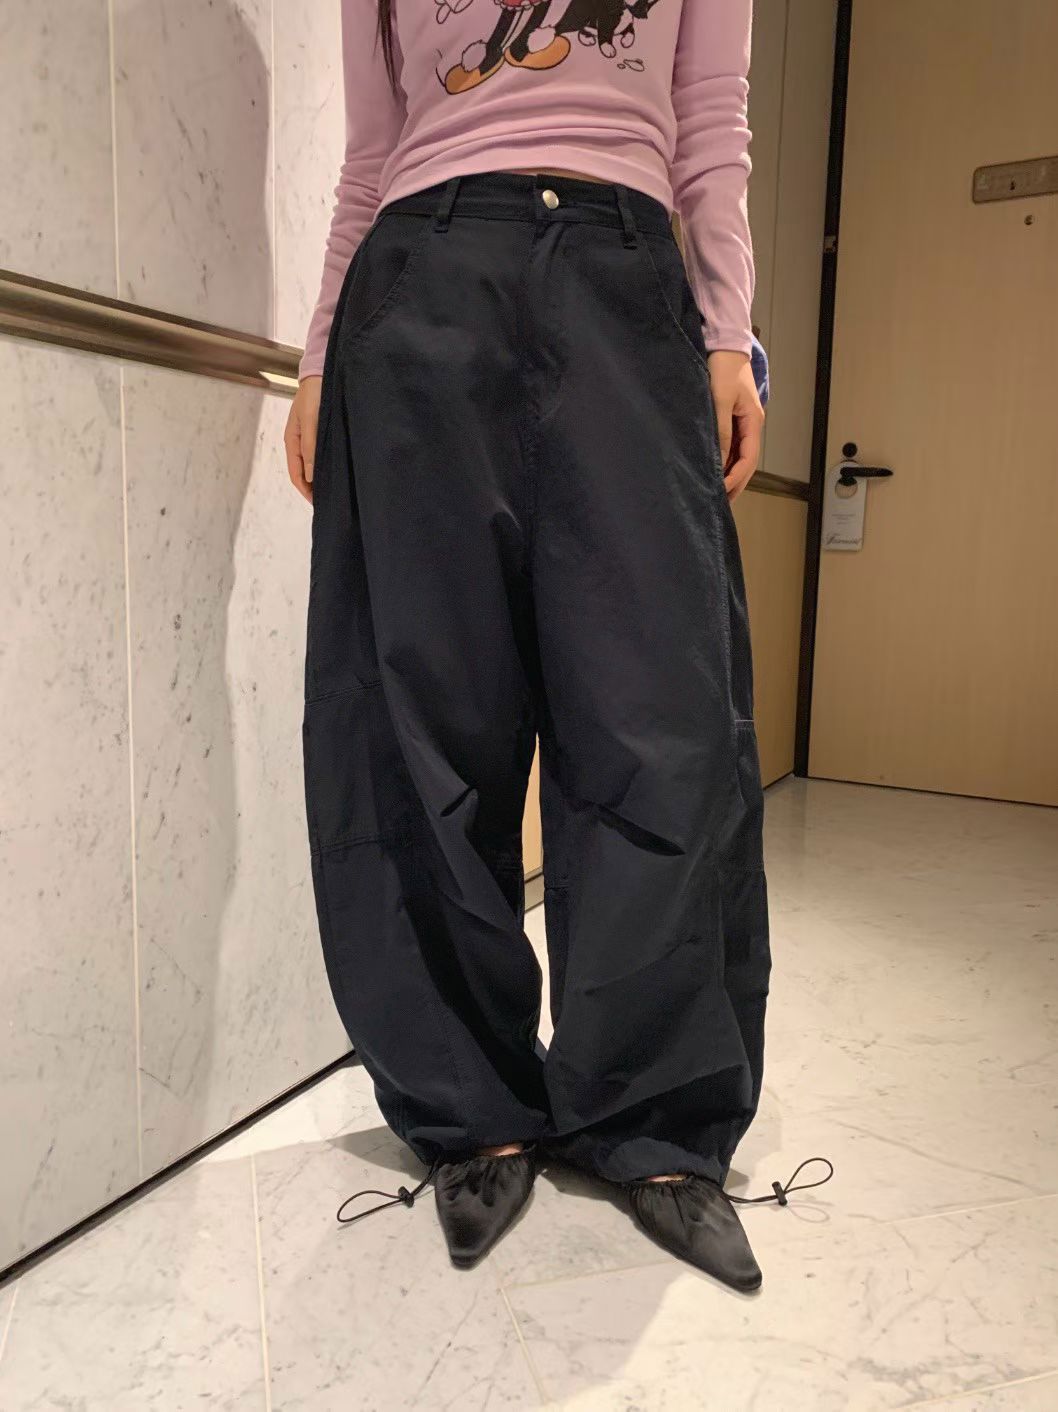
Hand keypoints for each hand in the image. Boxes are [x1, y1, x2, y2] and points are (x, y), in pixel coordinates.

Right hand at [284, 375, 321, 504]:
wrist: (321, 374)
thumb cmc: (314, 395)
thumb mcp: (311, 421)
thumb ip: (310, 447)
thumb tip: (310, 476)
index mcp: (292, 441)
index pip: (296, 475)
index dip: (306, 491)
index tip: (319, 504)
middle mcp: (298, 443)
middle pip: (302, 474)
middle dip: (312, 489)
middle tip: (329, 502)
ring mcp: (308, 439)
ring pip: (310, 466)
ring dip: (319, 479)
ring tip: (333, 490)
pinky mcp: (318, 433)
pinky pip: (318, 456)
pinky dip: (323, 467)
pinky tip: (335, 472)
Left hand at [707, 350, 764, 501]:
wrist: (723, 345)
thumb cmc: (723, 368)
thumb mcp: (721, 399)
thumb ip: (721, 429)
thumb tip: (719, 458)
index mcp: (753, 422)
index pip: (748, 459)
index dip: (736, 478)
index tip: (720, 492)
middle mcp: (750, 426)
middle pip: (745, 463)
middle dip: (735, 484)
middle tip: (721, 505)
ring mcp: (741, 423)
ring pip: (737, 456)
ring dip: (729, 475)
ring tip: (717, 494)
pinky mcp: (730, 418)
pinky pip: (729, 446)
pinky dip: (723, 462)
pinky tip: (713, 471)